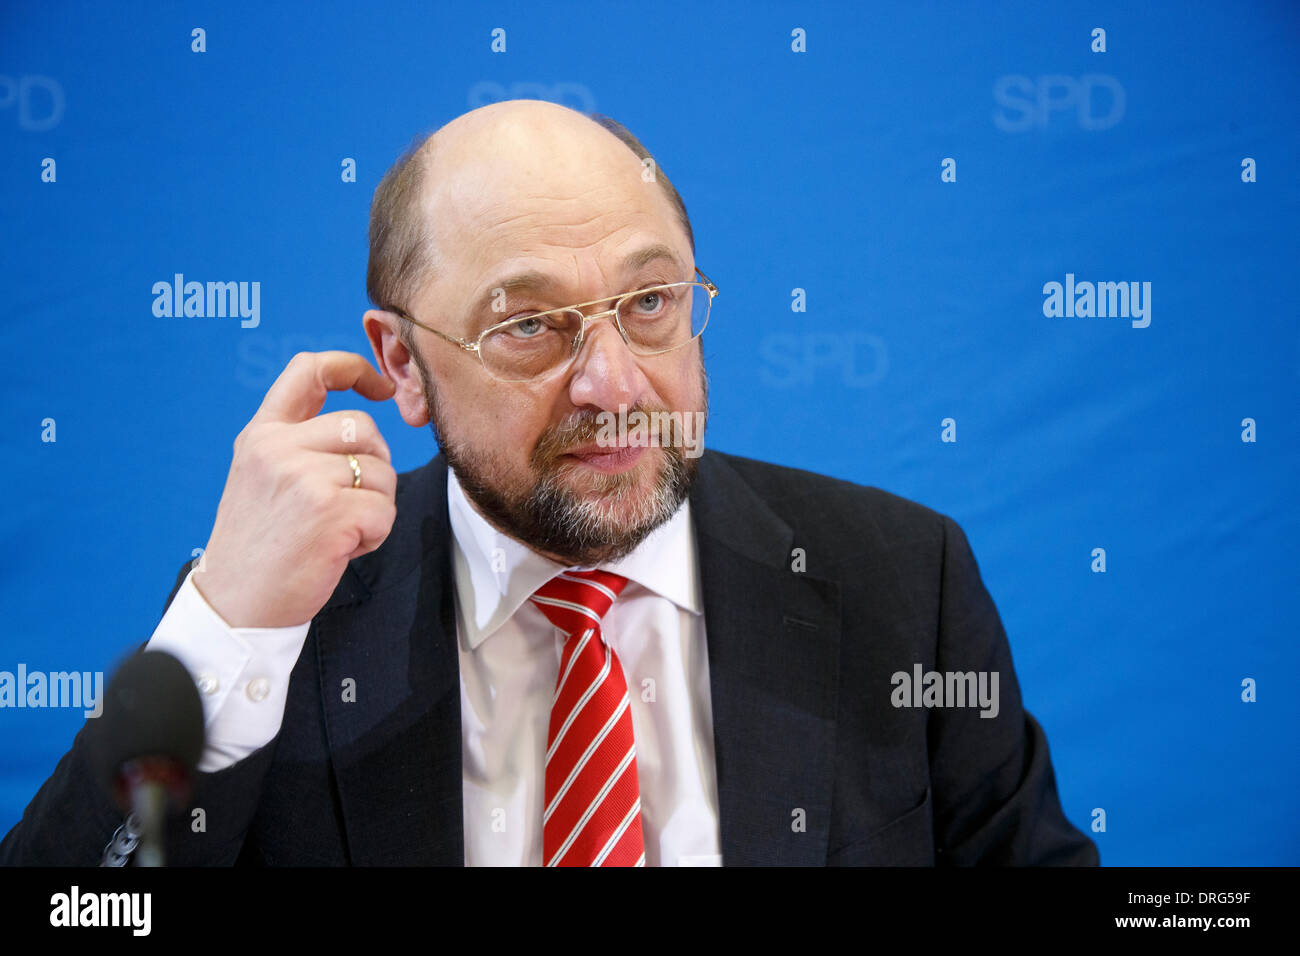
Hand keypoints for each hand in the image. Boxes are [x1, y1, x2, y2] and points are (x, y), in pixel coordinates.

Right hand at [191, 351, 398, 627]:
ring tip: (337, 531)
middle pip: (363, 427)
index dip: (354, 367)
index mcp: (261, 434)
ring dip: (374, 505)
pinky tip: (341, 549)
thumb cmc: (258, 546)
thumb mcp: (260, 476)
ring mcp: (304, 479)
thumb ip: (296, 442)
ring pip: (382, 471)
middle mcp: (279, 448)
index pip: (309, 370)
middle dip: (373, 465)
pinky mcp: (331, 513)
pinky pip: (385, 510)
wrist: (236, 605)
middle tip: (349, 502)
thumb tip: (358, 422)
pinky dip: (375, 534)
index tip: (381, 386)